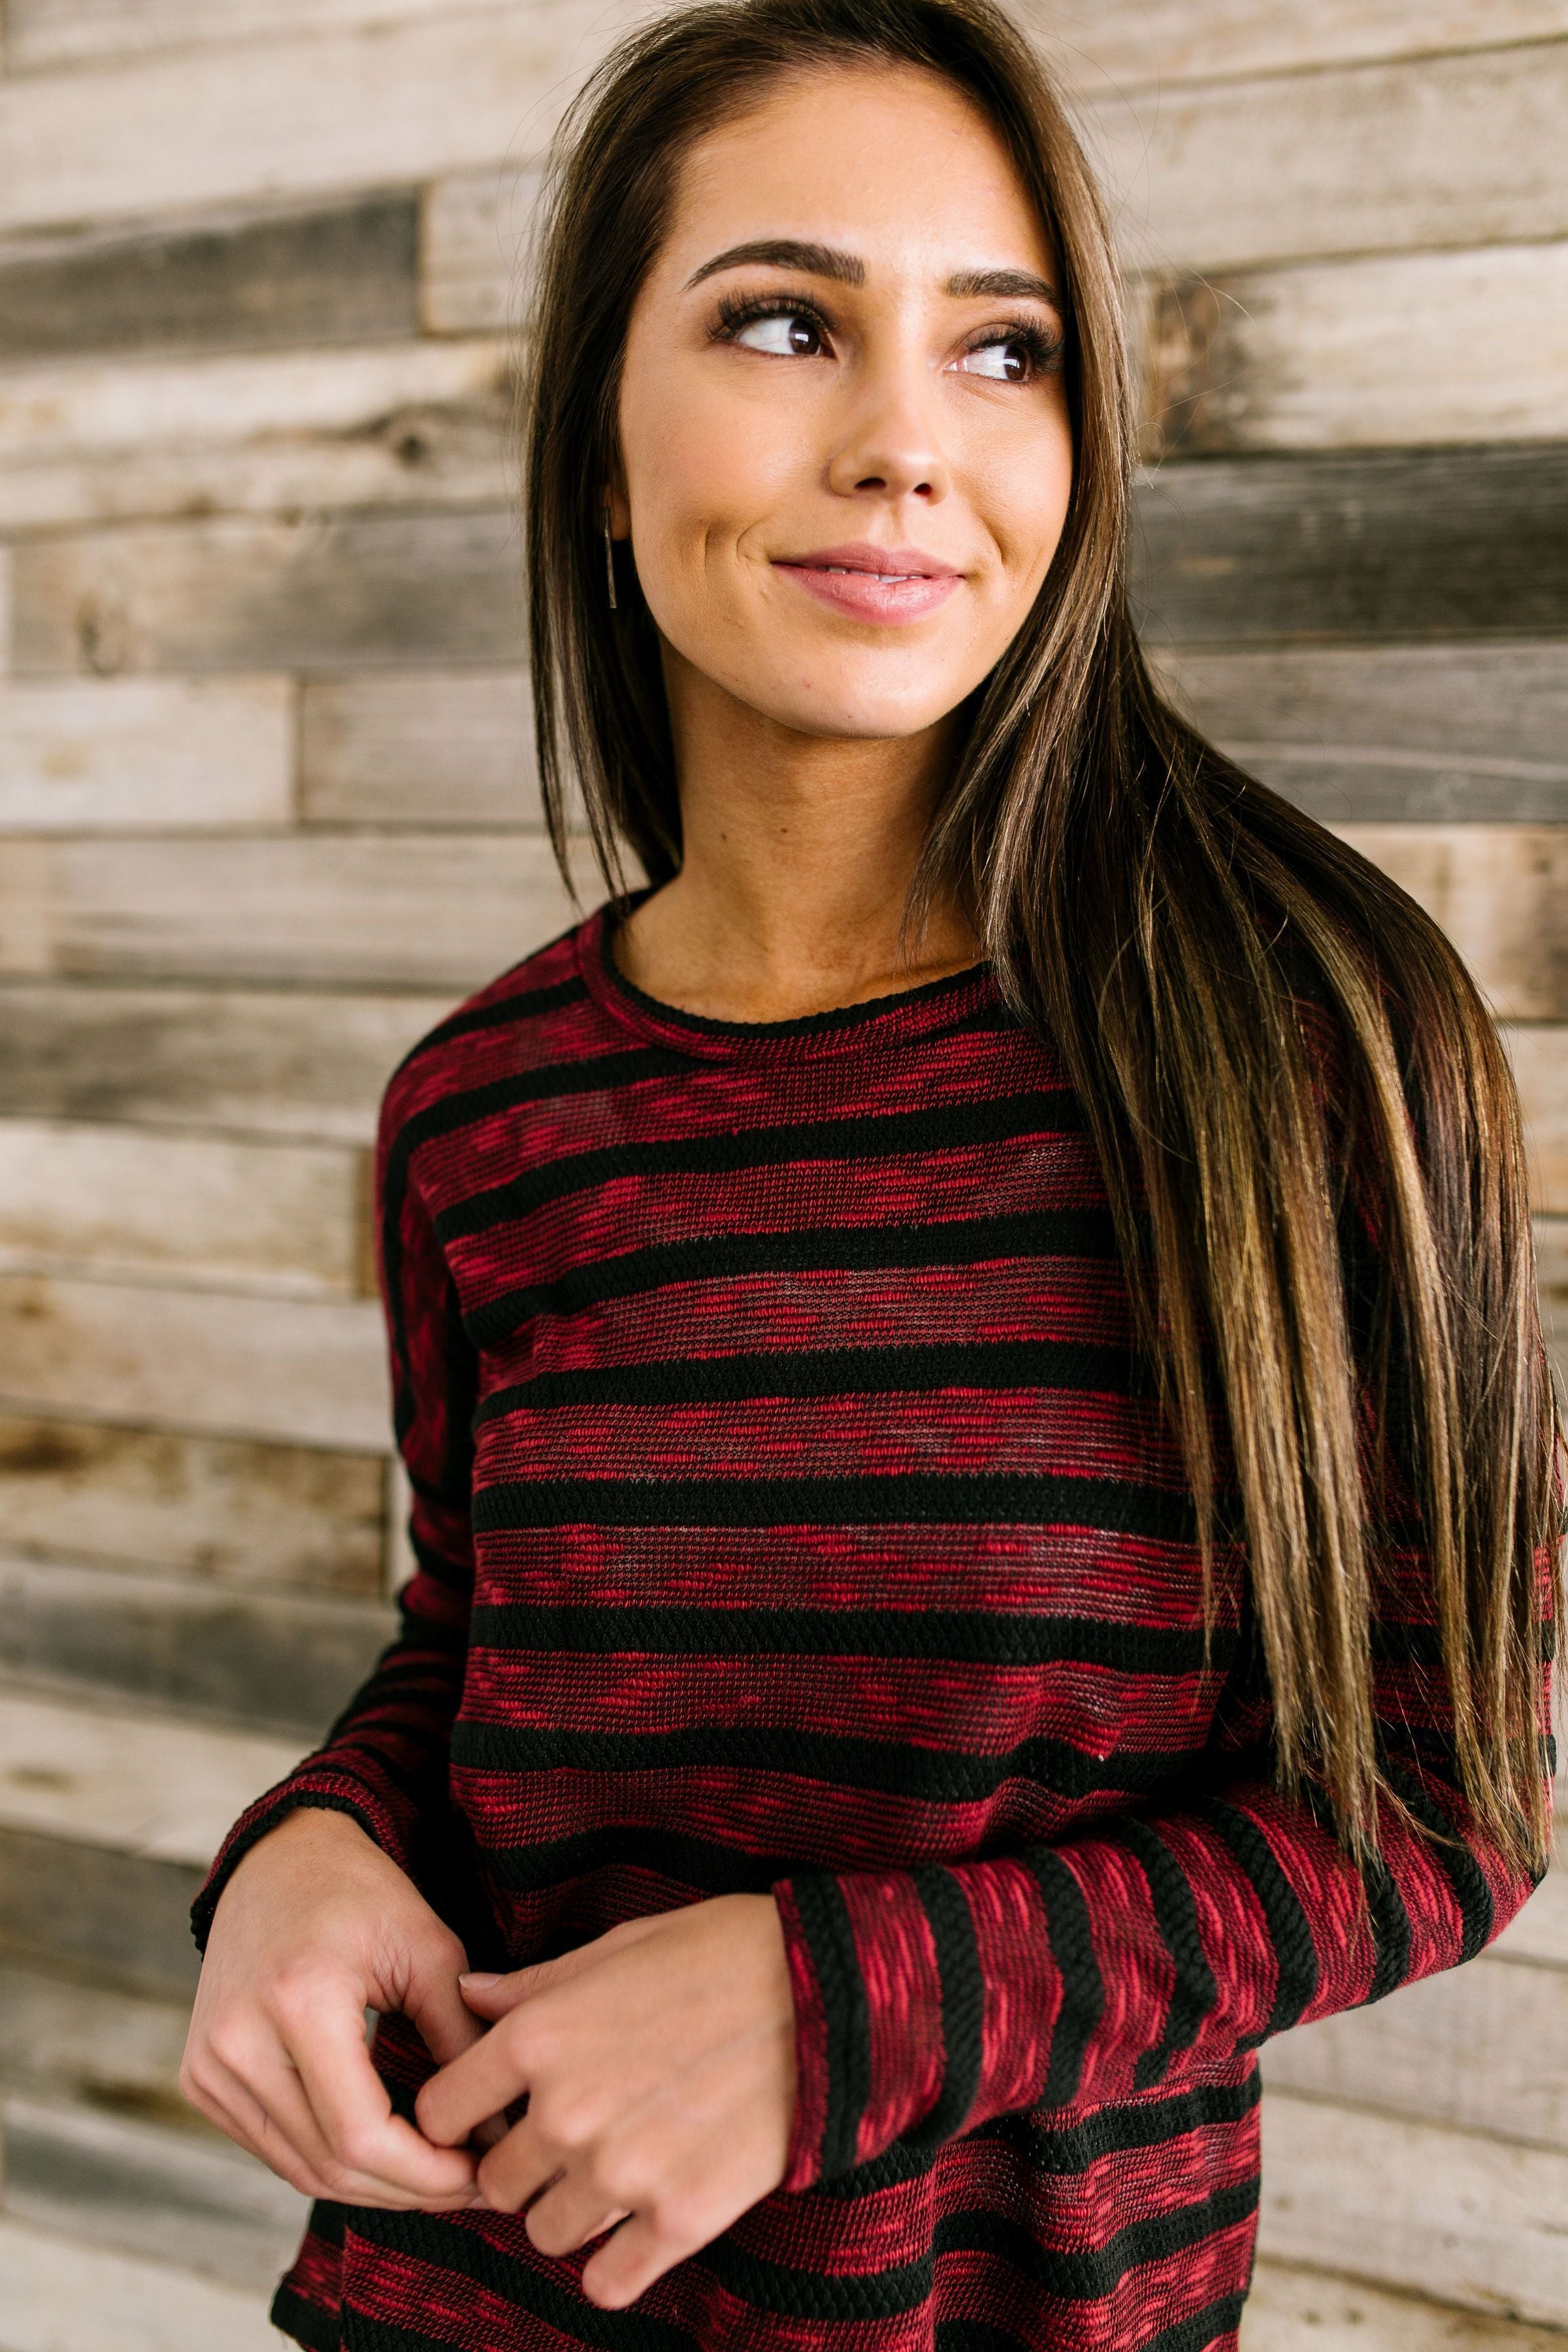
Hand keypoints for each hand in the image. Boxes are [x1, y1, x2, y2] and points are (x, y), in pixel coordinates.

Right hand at [180, 1805, 484, 2209]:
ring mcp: (209, 2067)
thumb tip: (498, 2132)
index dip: (426, 2171)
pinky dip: (331, 2161)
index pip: (360, 2134)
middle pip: (330, 2163)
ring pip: (300, 2169)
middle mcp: (237, 2042)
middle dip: (408, 2188)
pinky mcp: (201, 2080)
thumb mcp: (429, 1950)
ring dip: (373, 2186)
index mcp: (296, 2002)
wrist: (279, 1860)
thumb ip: (461, 2041)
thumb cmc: (361, 1893)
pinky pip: (275, 2148)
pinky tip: (385, 2154)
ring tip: (437, 2175)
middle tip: (471, 2183)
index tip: (481, 2171)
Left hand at [416, 1894, 797, 2306]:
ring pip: (546, 2232)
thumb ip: (535, 1986)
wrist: (829, 1996)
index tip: (495, 2112)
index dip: (463, 2114)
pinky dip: (619, 2262)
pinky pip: (607, 2282)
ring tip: (620, 2170)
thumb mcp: (620, 1948)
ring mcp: (620, 2173)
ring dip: (572, 2210)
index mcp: (539, 2037)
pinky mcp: (678, 2220)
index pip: (442, 2111)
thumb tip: (468, 1997)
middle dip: (525, 2164)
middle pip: (494, 2181)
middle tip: (575, 2137)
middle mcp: (564, 2112)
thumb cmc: (723, 1953)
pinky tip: (645, 2223)